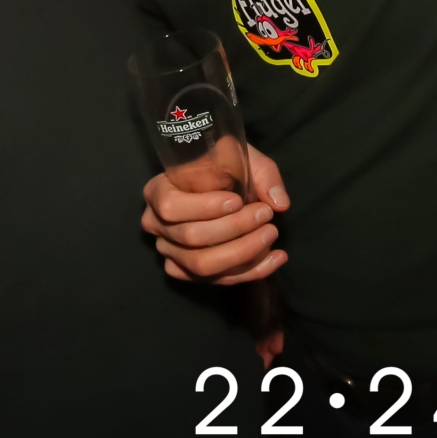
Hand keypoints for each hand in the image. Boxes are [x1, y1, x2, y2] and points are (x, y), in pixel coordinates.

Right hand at [141, 144, 289, 284]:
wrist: (224, 184)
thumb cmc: (226, 166)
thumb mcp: (244, 157)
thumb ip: (264, 175)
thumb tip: (279, 203)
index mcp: (157, 191)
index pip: (171, 207)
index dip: (204, 208)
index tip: (237, 201)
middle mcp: (157, 225)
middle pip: (191, 238)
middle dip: (234, 229)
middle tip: (266, 215)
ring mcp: (170, 253)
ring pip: (203, 265)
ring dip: (243, 252)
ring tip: (271, 234)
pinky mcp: (189, 272)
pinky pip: (217, 280)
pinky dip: (250, 271)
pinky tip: (276, 257)